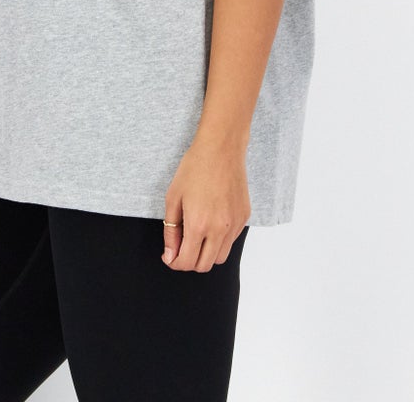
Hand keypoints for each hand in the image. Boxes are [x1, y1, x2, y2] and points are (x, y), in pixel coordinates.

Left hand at [161, 136, 250, 271]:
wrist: (221, 148)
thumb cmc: (194, 168)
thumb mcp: (173, 197)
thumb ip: (171, 230)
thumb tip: (170, 255)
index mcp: (198, 224)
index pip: (187, 262)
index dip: (174, 263)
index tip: (169, 255)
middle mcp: (219, 229)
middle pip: (204, 265)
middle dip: (189, 261)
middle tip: (180, 247)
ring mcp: (234, 224)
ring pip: (220, 257)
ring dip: (206, 253)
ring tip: (197, 235)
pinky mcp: (244, 218)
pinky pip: (231, 240)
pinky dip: (219, 240)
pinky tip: (211, 221)